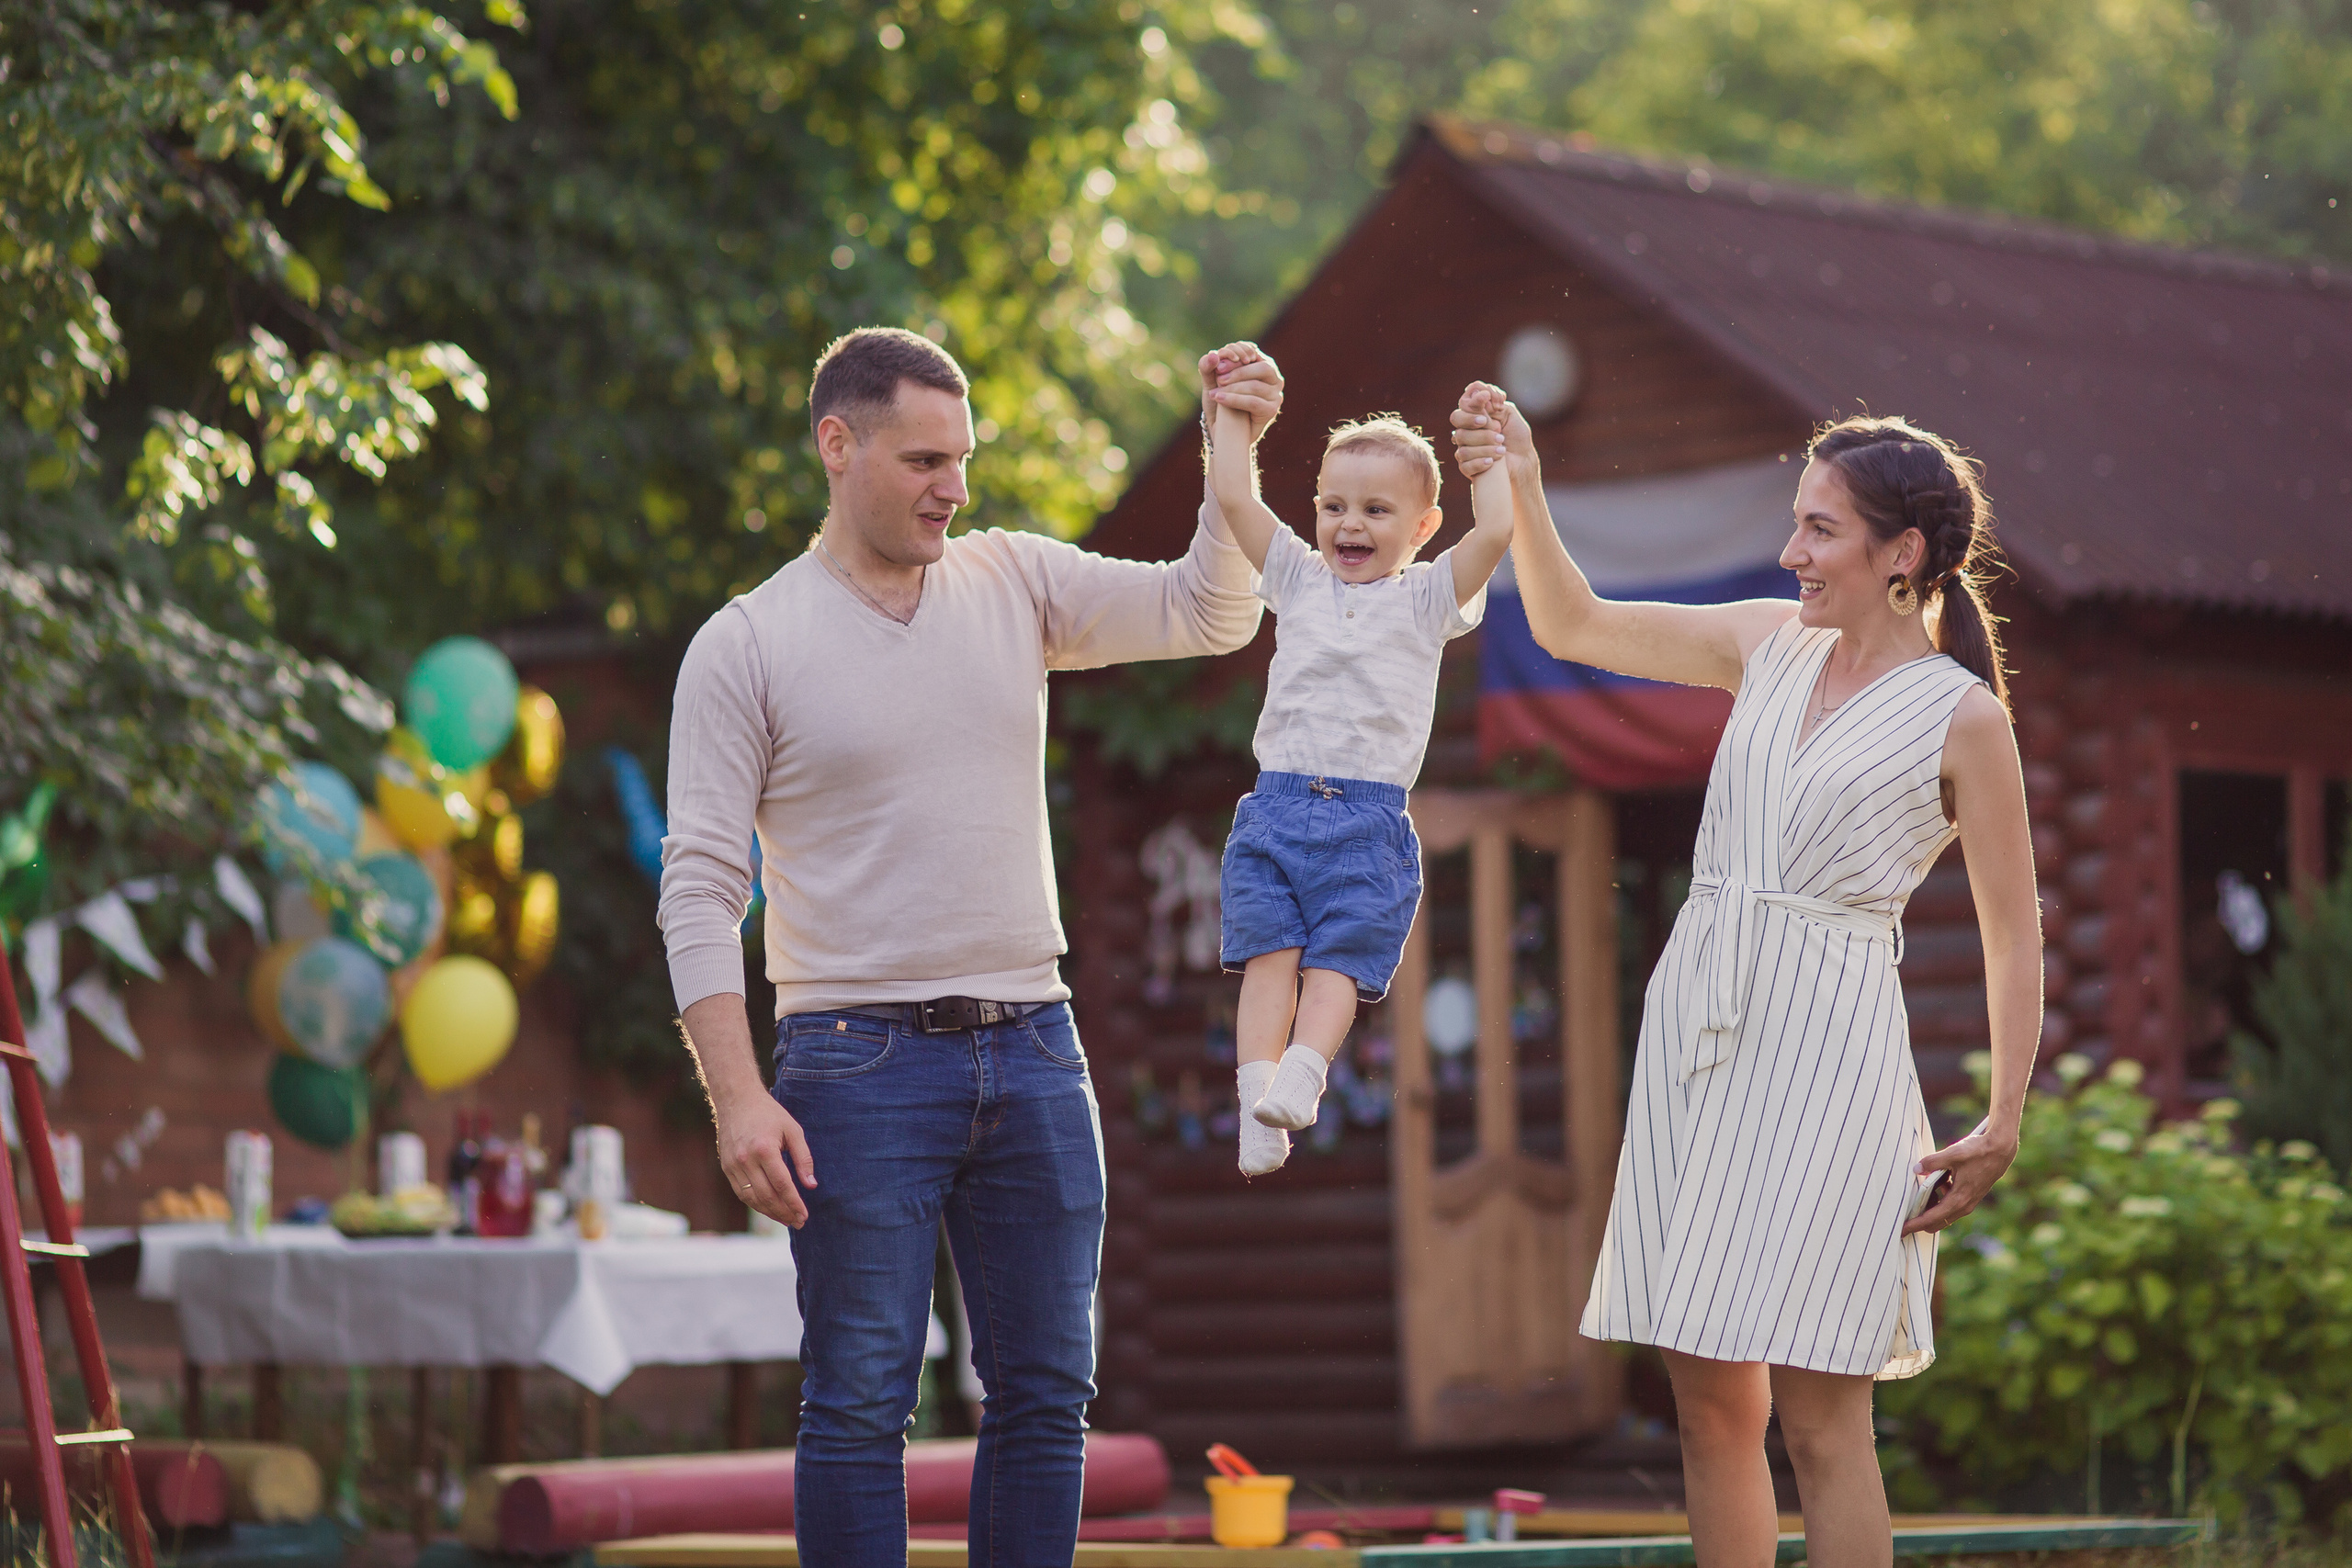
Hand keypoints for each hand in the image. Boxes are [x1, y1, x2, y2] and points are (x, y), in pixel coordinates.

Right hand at [715, 1089, 816, 1227]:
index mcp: (764, 1149)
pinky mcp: (726, 1168)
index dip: (794, 1203)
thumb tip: (811, 1185)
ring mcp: (733, 1165)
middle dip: (784, 1212)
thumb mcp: (793, 1130)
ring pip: (752, 1199)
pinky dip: (756, 1204)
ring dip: (770, 1213)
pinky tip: (770, 1209)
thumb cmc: (769, 1114)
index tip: (804, 1215)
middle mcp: (746, 1160)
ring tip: (787, 1219)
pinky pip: (741, 1193)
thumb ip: (803, 1158)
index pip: (782, 1184)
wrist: (737, 1101)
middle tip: (799, 1222)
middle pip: (767, 1196)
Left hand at [1200, 341, 1282, 444]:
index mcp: (1260, 362)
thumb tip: (1212, 354)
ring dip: (1233, 388)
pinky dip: (1234, 400)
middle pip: (1262, 368)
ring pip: (1256, 386)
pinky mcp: (1271, 410)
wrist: (1223, 430)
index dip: (1237, 354)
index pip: (1252, 351)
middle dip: (1238, 372)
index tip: (1218, 365)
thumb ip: (1208, 367)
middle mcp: (1273, 377)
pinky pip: (1254, 402)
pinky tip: (1219, 399)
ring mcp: (1275, 394)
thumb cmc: (1220, 401)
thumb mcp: (1211, 382)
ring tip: (1214, 392)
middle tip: (1219, 378)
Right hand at [1449, 381, 1535, 479]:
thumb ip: (1495, 402)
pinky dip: (1479, 462)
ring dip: (1485, 446)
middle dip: (1474, 422)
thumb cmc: (1516, 435)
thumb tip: (1482, 394)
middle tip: (1497, 429)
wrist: (1522, 459)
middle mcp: (1466, 430)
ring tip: (1502, 449)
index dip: (1474, 401)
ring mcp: (1464, 448)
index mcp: (1474, 415)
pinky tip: (1492, 462)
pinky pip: (1465, 465)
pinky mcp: (1466, 467)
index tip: (1487, 398)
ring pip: (1463, 444)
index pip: (1464, 403)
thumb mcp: (1509, 413)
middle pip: (1457, 420)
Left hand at [1901, 1120, 2017, 1235]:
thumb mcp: (1953, 1154)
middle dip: (1919, 1219)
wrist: (2001, 1149)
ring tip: (1918, 1191)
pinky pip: (1949, 1204)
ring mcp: (1968, 1202)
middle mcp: (1964, 1205)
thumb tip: (1916, 1169)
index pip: (1931, 1219)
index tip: (1901, 1230)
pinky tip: (1935, 1181)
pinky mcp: (1970, 1195)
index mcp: (1958, 1199)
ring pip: (1942, 1212)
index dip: (1914, 1225)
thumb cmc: (1978, 1152)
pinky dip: (1938, 1198)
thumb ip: (1932, 1162)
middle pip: (1936, 1221)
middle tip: (1904, 1212)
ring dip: (1929, 1206)